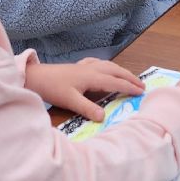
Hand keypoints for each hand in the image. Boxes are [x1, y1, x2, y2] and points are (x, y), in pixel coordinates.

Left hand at [26, 58, 145, 121]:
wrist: (37, 76)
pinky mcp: (78, 66)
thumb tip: (103, 117)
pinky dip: (106, 65)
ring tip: (129, 77)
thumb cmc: (53, 88)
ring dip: (121, 71)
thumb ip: (87, 109)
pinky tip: (105, 67)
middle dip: (130, 77)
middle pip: (116, 71)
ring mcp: (85, 66)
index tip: (142, 92)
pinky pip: (98, 63)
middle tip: (142, 85)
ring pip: (109, 65)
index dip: (129, 87)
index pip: (116, 82)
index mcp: (93, 77)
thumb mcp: (70, 101)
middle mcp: (92, 69)